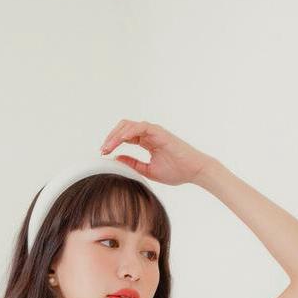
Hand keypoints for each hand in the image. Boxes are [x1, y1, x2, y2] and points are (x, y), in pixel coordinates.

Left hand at [99, 120, 214, 185]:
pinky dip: (129, 132)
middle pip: (123, 128)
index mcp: (147, 142)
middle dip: (111, 138)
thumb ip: (133, 164)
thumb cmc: (177, 172)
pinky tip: (120, 140)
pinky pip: (140, 127)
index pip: (125, 137)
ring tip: (108, 146)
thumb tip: (117, 159)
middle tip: (103, 150)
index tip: (104, 154)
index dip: (113, 144)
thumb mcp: (149, 171)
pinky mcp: (159, 132)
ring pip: (129, 126)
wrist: (195, 171)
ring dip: (116, 135)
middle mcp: (149, 134)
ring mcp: (154, 131)